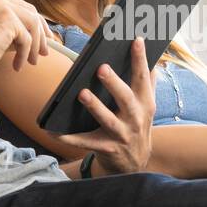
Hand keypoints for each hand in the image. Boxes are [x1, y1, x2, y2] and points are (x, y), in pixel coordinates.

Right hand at [0, 0, 53, 74]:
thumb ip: (14, 29)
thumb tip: (39, 37)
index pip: (23, 7)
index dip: (37, 23)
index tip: (45, 37)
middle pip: (32, 12)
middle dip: (41, 34)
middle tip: (45, 51)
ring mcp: (2, 5)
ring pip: (33, 25)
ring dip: (35, 46)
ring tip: (31, 61)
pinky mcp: (7, 18)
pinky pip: (26, 39)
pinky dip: (25, 54)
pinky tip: (17, 65)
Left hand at [47, 37, 155, 174]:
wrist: (134, 166)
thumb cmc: (136, 127)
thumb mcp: (147, 107)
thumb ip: (149, 84)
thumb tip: (152, 59)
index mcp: (145, 104)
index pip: (143, 78)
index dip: (140, 59)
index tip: (137, 40)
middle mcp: (135, 119)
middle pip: (126, 99)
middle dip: (114, 83)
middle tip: (101, 67)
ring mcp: (121, 135)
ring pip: (107, 120)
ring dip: (95, 107)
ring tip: (82, 93)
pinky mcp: (107, 149)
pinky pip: (85, 143)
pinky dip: (69, 138)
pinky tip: (54, 131)